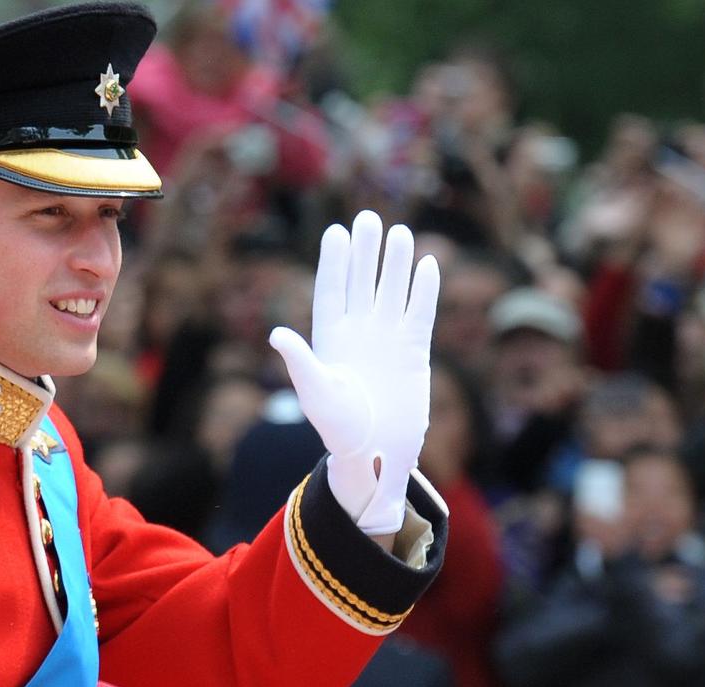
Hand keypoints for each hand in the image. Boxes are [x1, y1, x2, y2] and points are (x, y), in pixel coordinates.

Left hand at [269, 210, 439, 534]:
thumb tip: (277, 334)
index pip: (331, 290)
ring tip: (399, 232)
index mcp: (329, 337)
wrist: (374, 450)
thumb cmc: (337, 427)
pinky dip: (424, 290)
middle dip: (364, 252)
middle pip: (361, 281)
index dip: (334, 262)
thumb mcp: (315, 393)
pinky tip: (427, 264)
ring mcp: (386, 338)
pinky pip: (419, 312)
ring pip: (392, 291)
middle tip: (367, 219)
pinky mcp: (414, 350)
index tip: (336, 232)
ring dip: (395, 264)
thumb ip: (300, 362)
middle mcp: (358, 330)